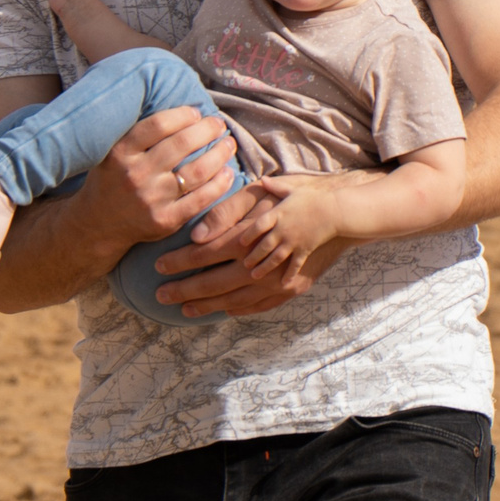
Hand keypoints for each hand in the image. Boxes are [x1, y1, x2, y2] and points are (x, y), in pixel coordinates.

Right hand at [74, 104, 236, 252]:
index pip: (159, 124)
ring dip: (219, 154)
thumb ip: (140, 133)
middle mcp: (135, 174)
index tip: (195, 112)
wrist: (99, 223)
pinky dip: (219, 184)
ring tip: (229, 144)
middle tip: (218, 124)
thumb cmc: (114, 179)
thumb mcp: (114, 151)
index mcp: (121, 152)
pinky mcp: (166, 220)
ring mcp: (152, 199)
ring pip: (197, 171)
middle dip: (208, 129)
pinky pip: (201, 199)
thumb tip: (181, 108)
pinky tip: (228, 173)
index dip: (183, 115)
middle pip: (182, 144)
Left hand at [155, 170, 375, 316]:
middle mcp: (261, 263)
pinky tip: (224, 309)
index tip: (158, 266)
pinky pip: (260, 305)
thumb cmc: (298, 196)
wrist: (341, 214)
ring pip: (235, 299)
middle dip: (184, 290)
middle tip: (159, 295)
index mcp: (250, 236)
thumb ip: (226, 212)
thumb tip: (198, 234)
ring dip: (207, 305)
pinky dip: (239, 309)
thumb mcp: (262, 191)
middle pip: (215, 282)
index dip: (180, 261)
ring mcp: (277, 280)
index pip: (206, 253)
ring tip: (184, 309)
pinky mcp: (291, 288)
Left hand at [229, 176, 339, 285]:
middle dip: (252, 257)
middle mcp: (283, 229)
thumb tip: (262, 179)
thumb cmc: (313, 197)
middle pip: (263, 246)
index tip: (240, 243)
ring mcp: (294, 242)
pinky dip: (288, 275)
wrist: (335, 210)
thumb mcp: (293, 189)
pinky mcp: (305, 250)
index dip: (247, 235)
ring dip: (264, 268)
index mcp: (278, 213)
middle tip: (244, 265)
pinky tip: (283, 284)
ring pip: (275, 259)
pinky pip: (294, 266)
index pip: (257, 226)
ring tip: (255, 275)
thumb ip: (275, 186)